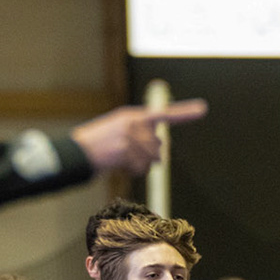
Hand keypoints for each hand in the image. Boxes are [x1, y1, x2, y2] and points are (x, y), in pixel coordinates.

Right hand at [70, 100, 208, 174]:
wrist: (76, 152)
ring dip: (140, 165)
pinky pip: (141, 167)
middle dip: (148, 156)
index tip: (203, 109)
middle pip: (158, 147)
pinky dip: (133, 171)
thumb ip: (140, 136)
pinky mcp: (126, 149)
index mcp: (133, 115)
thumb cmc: (97, 145)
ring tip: (121, 160)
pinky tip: (119, 165)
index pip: (164, 114)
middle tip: (127, 156)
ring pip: (152, 159)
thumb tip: (161, 156)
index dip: (185, 113)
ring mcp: (130, 136)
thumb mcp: (118, 131)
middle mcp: (134, 122)